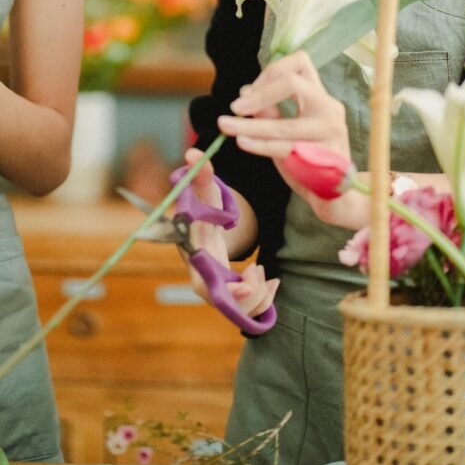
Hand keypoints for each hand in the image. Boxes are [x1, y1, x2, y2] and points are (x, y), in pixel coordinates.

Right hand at [181, 148, 278, 316]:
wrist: (202, 223)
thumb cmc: (201, 206)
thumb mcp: (203, 190)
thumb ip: (201, 174)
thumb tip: (193, 152)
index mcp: (195, 258)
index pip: (202, 284)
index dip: (223, 290)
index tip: (244, 282)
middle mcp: (203, 278)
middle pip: (222, 305)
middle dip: (246, 297)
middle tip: (260, 271)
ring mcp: (217, 289)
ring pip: (238, 312)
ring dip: (256, 296)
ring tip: (262, 270)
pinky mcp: (230, 293)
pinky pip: (247, 310)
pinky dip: (262, 299)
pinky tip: (271, 280)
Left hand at [216, 51, 362, 225]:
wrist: (334, 193)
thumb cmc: (309, 155)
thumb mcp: (287, 127)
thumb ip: (270, 109)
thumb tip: (245, 92)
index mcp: (320, 96)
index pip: (300, 62)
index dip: (272, 71)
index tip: (251, 91)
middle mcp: (329, 108)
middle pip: (293, 83)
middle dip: (259, 93)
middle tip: (235, 107)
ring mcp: (330, 132)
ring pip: (284, 124)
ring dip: (249, 125)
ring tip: (225, 126)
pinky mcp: (325, 157)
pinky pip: (286, 148)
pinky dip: (260, 145)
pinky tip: (243, 143)